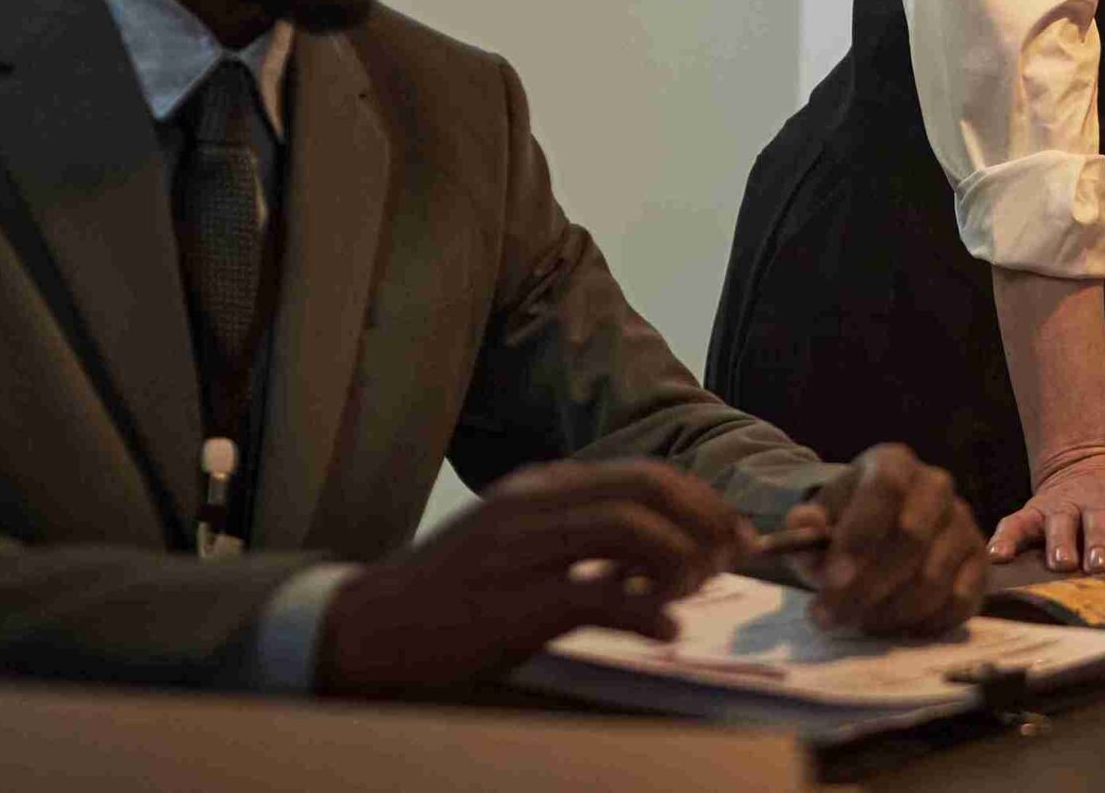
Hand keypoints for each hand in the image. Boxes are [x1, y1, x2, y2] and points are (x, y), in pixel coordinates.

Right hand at [316, 458, 754, 696]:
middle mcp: (536, 504)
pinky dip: (645, 612)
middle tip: (731, 558)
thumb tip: (660, 555)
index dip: (701, 500)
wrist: (370, 626)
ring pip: (631, 530)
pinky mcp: (515, 602)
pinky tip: (665, 631)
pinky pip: (599, 595)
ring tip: (692, 592)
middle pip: (648, 490)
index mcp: (541, 486)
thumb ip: (580, 537)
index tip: (734, 533)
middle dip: (705, 520)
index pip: (643, 473)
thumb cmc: (450, 592)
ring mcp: (524, 549)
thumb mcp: (517, 541)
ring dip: (680, 560)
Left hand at [789, 443, 985, 636]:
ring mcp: (964, 524)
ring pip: (934, 578)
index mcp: (893, 464)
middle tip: (832, 616)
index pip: (885, 490)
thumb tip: (804, 526)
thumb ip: (805, 525)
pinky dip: (924, 624)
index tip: (831, 581)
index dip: (860, 536)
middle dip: (867, 587)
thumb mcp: (819, 518)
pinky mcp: (980, 562)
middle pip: (911, 539)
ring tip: (857, 622)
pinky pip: (960, 601)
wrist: (883, 528)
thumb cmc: (847, 523)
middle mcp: (936, 486)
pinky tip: (895, 627)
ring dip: (890, 612)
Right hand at [986, 451, 1104, 572]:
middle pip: (1101, 522)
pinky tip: (997, 555)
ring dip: (1061, 542)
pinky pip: (1016, 524)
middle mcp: (1098, 504)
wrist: (1084, 464)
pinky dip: (1005, 538)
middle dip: (1101, 543)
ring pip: (1061, 523)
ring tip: (1061, 564)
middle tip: (1101, 566)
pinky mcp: (1034, 512)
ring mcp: (1064, 507)